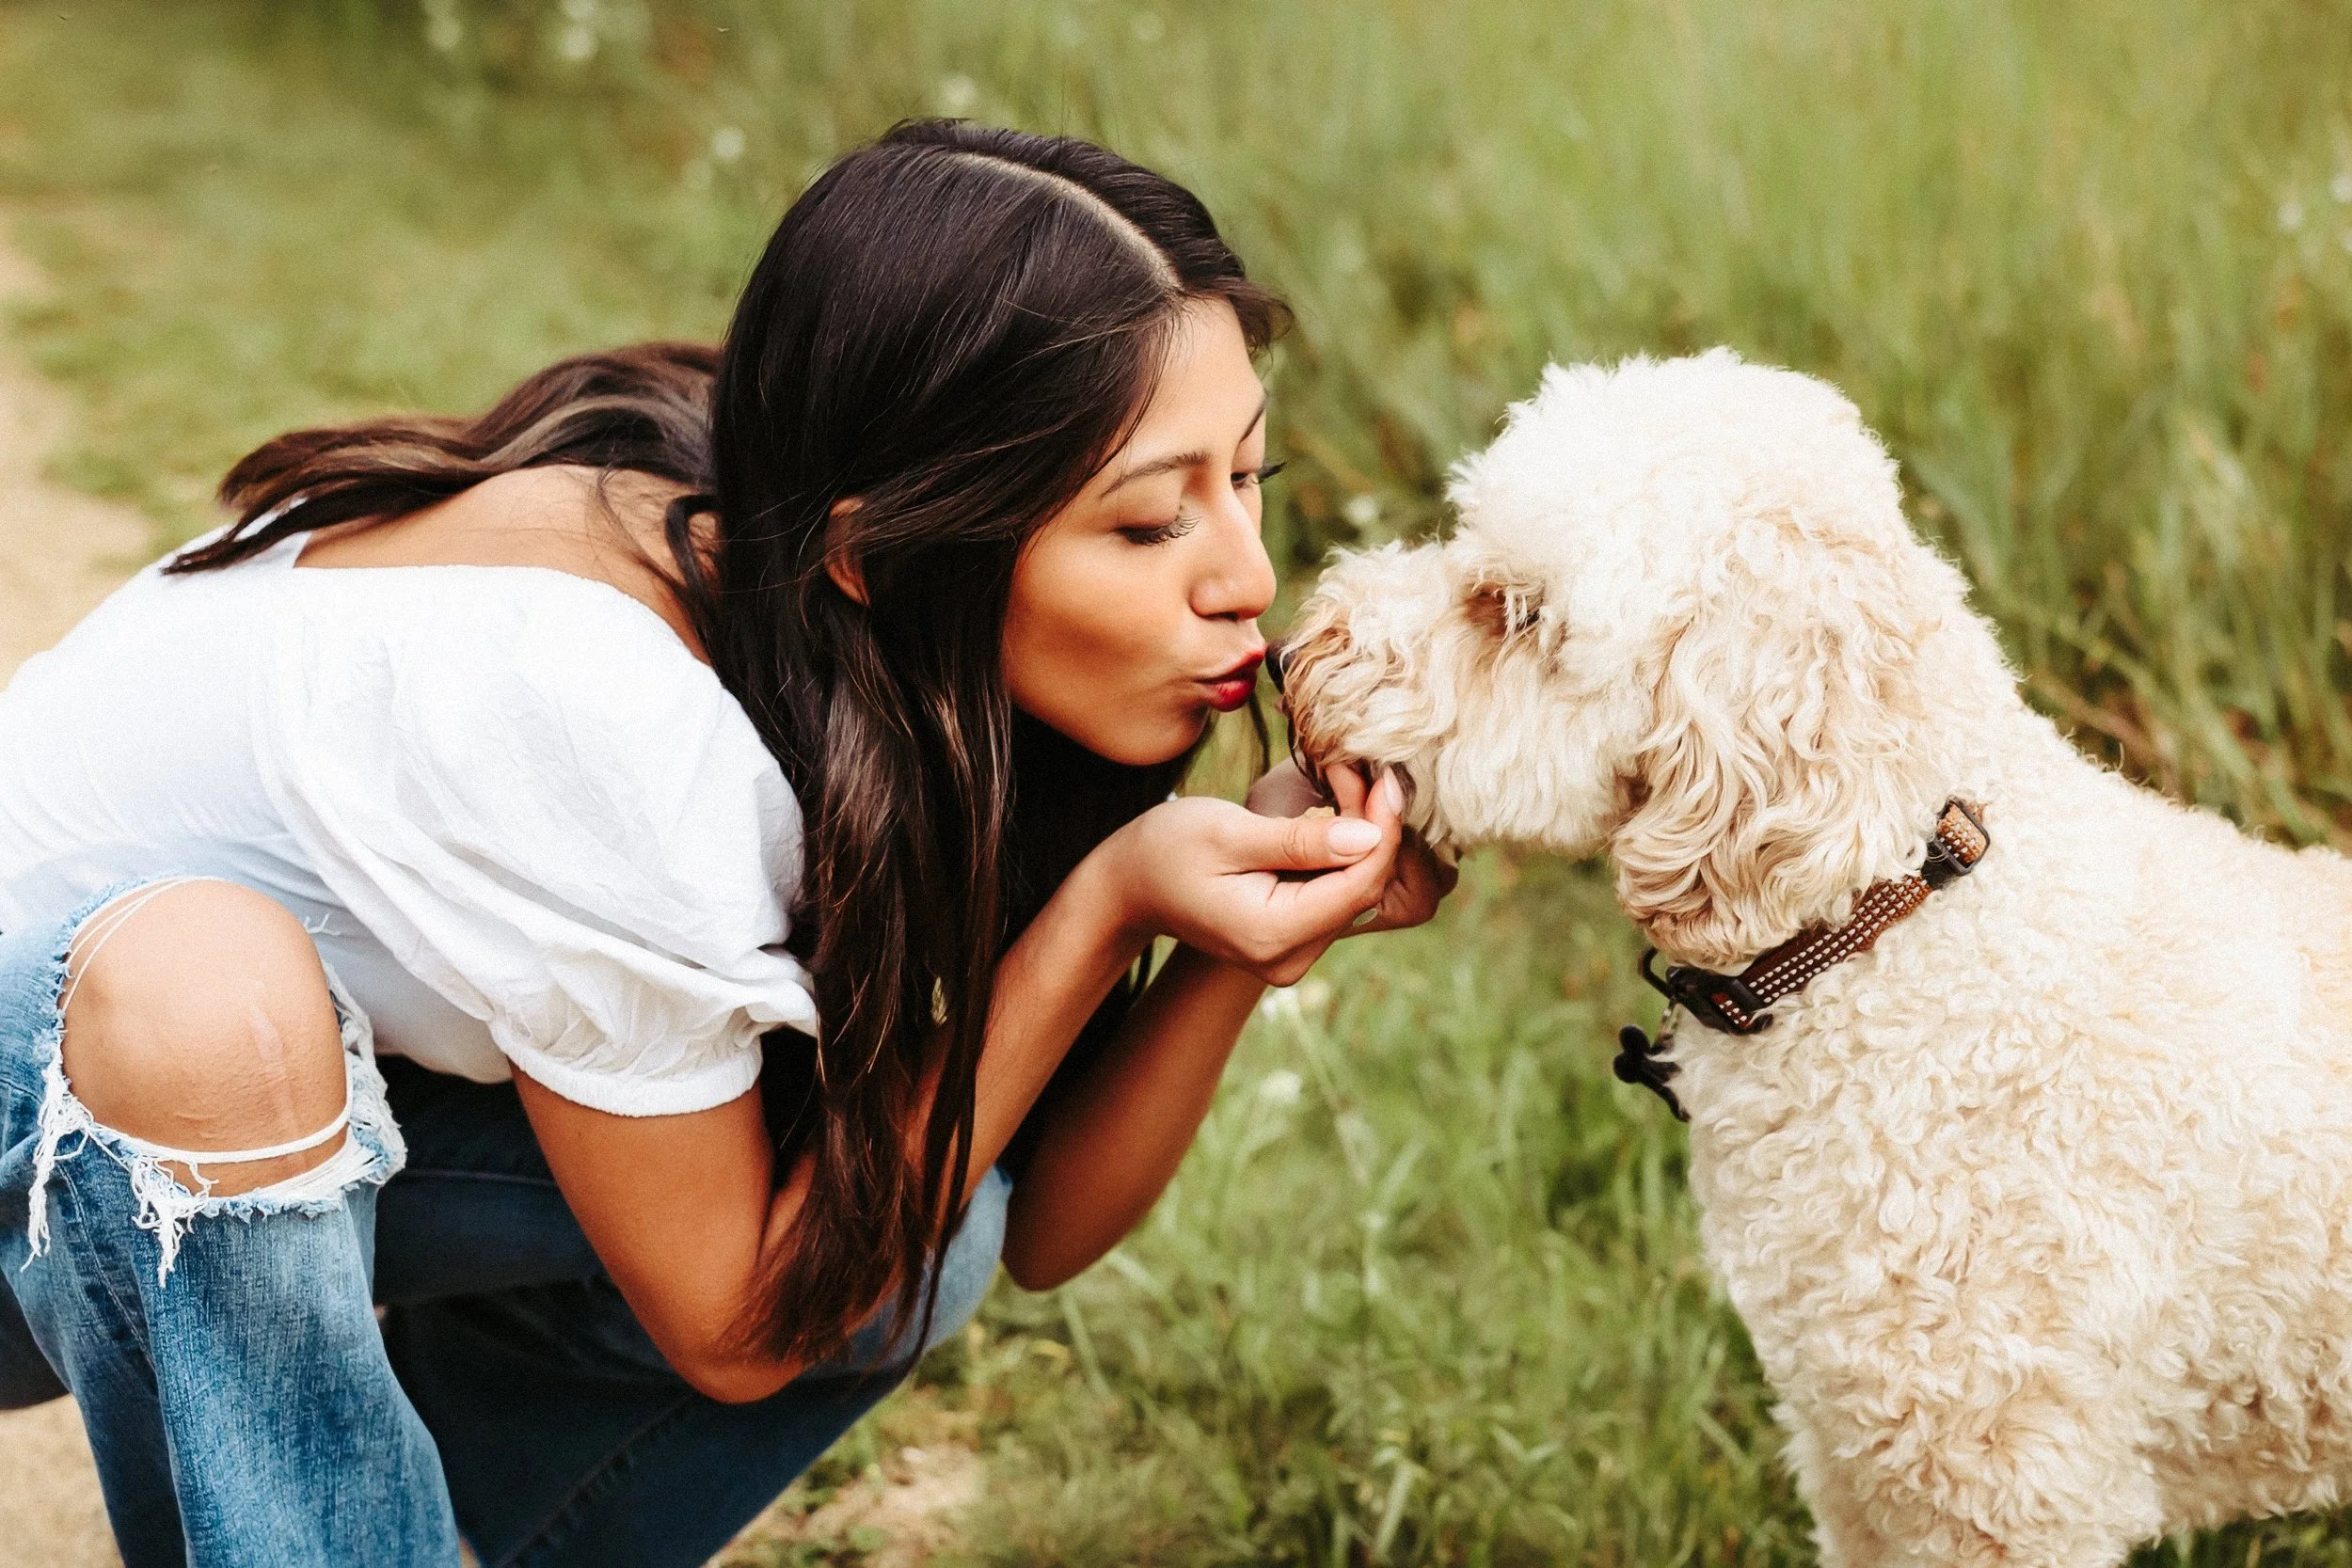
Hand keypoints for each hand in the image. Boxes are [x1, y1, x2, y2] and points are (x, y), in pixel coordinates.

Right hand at [1099, 772, 1405, 987]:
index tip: (1389, 779)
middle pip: (1362, 891)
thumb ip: (1300, 839)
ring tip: (1347, 784)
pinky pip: (1336, 896)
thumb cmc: (1165, 849)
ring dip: (1361, 840)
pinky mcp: (1292, 942)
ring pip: (1354, 893)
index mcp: (1272, 934)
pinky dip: (1342, 855)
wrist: (1129, 886)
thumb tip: (1369, 835)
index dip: (1383, 831)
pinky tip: (1335, 815)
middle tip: (1367, 772)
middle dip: (1374, 830)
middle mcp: (1288, 959)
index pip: (1358, 885)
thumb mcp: (1228, 832)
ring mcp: (1291, 956)